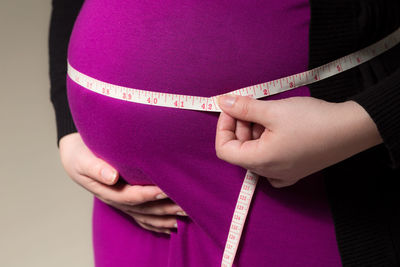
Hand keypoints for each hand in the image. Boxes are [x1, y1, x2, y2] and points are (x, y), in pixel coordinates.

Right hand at [59, 132, 186, 233]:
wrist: (74, 156)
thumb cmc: (79, 153)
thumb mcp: (82, 158)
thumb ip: (95, 168)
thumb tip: (112, 177)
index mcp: (106, 190)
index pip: (131, 196)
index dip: (148, 195)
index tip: (165, 190)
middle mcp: (115, 199)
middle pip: (143, 209)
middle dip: (165, 208)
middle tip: (186, 206)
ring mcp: (121, 202)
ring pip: (146, 215)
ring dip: (165, 217)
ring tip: (186, 216)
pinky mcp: (125, 200)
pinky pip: (142, 217)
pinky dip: (157, 223)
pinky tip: (172, 225)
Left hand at [215, 95, 381, 187]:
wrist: (352, 129)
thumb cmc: (312, 121)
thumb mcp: (273, 110)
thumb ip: (243, 108)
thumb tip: (221, 102)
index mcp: (260, 161)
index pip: (224, 149)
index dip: (223, 126)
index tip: (232, 107)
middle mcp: (269, 173)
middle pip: (240, 150)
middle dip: (240, 125)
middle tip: (251, 104)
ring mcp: (283, 174)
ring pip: (255, 152)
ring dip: (254, 130)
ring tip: (267, 112)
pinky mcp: (294, 170)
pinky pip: (270, 159)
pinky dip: (267, 142)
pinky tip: (276, 129)